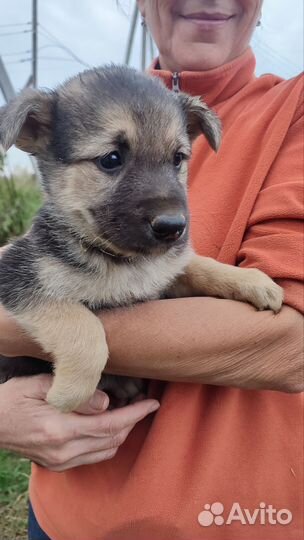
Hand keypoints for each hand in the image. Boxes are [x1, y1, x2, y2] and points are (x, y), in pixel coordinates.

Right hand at [0, 375, 159, 470]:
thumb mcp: (39, 385)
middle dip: (133, 422)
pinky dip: (108, 443)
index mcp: (59, 429)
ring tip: (131, 412)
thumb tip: (107, 403)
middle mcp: (63, 451)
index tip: (152, 403)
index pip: (109, 424)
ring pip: (106, 451)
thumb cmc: (13, 398)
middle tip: (144, 403)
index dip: (135, 414)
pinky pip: (94, 457)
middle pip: (112, 440)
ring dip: (123, 433)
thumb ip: (75, 394)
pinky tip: (110, 427)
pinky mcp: (58, 465)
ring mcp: (61, 461)